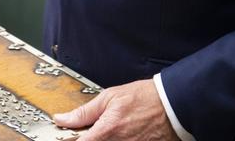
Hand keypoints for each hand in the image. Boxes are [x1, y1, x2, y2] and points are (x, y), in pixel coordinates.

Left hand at [53, 79, 179, 140]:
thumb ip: (84, 112)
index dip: (70, 139)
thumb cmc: (144, 98)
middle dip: (89, 137)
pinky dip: (115, 140)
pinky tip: (120, 133)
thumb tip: (62, 119)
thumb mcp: (110, 97)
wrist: (172, 105)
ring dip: (103, 138)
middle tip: (93, 129)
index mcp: (107, 130)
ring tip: (111, 129)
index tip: (65, 135)